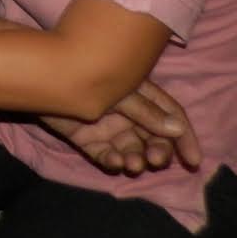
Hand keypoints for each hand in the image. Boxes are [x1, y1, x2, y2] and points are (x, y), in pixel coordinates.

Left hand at [43, 79, 200, 174]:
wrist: (42, 76)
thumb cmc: (86, 74)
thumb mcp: (122, 92)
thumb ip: (146, 112)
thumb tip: (177, 129)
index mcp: (140, 94)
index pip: (171, 116)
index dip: (184, 137)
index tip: (194, 160)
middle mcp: (127, 113)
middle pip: (152, 137)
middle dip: (158, 151)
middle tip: (155, 160)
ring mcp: (108, 127)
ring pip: (130, 149)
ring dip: (135, 158)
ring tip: (133, 163)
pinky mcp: (87, 139)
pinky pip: (105, 154)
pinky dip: (112, 160)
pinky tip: (113, 161)